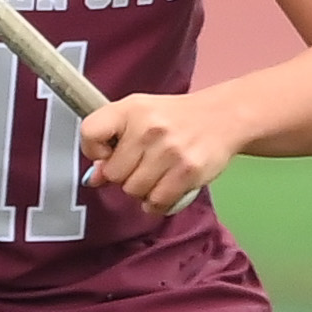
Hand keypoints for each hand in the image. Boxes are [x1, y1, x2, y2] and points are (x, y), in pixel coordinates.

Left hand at [81, 92, 241, 215]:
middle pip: (113, 173)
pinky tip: (163, 189)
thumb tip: (93, 178)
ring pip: (134, 190)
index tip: (105, 153)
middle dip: (122, 175)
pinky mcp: (189, 171)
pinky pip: (158, 202)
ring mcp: (170, 150)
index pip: (90, 133)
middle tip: (137, 166)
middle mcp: (148, 128)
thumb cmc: (172, 118)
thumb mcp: (136, 115)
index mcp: (130, 109)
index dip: (93, 150)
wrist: (221, 116)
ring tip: (154, 175)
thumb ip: (110, 141)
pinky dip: (157, 202)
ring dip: (141, 190)